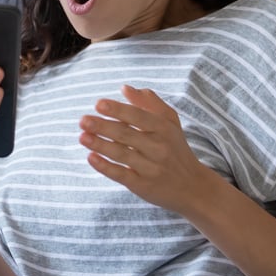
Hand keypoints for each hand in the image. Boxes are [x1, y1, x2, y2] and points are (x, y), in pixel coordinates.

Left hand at [79, 86, 212, 212]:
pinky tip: (91, 157)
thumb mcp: (170, 123)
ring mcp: (151, 168)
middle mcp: (158, 147)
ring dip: (101, 145)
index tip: (99, 104)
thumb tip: (125, 88)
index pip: (138, 116)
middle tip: (83, 120)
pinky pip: (122, 175)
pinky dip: (106, 167)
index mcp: (163, 129)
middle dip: (104, 127)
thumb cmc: (175, 149)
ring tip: (82, 136)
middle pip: (127, 134)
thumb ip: (149, 103)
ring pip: (122, 154)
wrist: (193, 187)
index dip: (119, 110)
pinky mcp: (143, 186)